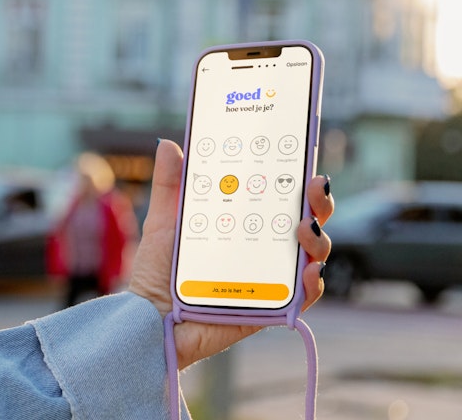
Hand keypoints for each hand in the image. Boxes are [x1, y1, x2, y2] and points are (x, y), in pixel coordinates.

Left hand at [128, 140, 334, 368]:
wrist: (149, 320)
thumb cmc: (158, 273)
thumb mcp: (163, 224)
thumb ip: (170, 186)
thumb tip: (169, 146)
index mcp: (243, 224)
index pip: (279, 196)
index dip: (296, 177)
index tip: (300, 155)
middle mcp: (262, 249)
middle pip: (305, 221)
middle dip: (317, 201)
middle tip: (314, 186)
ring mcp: (270, 278)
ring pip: (311, 254)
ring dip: (317, 238)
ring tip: (303, 228)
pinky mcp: (271, 308)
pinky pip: (304, 296)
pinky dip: (313, 283)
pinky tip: (309, 271)